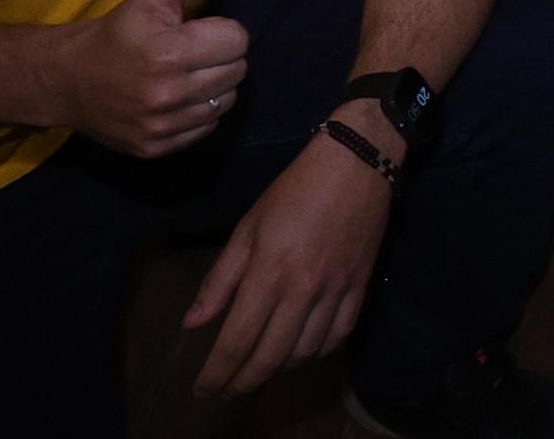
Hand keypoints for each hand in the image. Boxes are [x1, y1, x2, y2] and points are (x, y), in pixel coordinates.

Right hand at [44, 0, 249, 155]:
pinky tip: (180, 99)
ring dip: (216, 86)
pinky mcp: (156, 148)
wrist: (68, 80)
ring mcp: (162, 125)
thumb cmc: (116, 34)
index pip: (238, 40)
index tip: (202, 31)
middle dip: (223, 57)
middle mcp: (168, 93)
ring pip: (226, 102)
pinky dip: (200, 113)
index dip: (224, 31)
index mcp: (170, 52)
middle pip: (237, 72)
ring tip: (191, 75)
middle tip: (198, 52)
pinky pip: (206, 128)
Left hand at [183, 130, 394, 394]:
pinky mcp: (360, 287)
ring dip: (278, 369)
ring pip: (305, 352)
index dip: (216, 373)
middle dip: (243, 382)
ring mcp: (336, 291)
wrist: (357, 162)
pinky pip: (339, 336)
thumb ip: (220, 279)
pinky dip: (317, 353)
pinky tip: (302, 351)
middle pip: (269, 357)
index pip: (236, 341)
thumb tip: (193, 323)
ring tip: (259, 368)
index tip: (202, 390)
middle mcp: (303, 290)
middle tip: (226, 390)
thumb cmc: (294, 190)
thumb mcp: (248, 227)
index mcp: (268, 273)